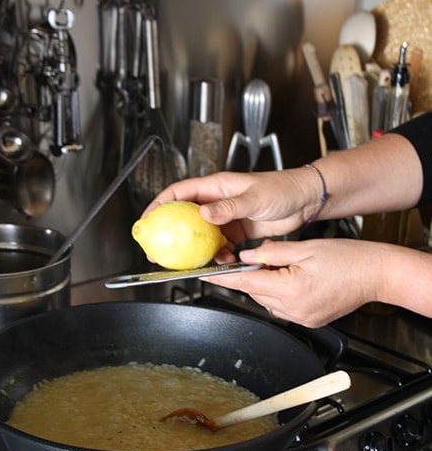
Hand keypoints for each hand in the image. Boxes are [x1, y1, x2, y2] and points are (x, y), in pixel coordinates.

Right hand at [144, 170, 318, 249]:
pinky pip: (220, 246)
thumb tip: (204, 214)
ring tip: (192, 263)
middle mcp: (218, 202)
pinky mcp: (238, 231)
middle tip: (159, 251)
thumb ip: (229, 207)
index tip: (146, 220)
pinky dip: (218, 255)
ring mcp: (227, 218)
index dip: (159, 205)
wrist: (304, 200)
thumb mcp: (254, 197)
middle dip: (170, 234)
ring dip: (196, 250)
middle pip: (185, 218)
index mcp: (216, 186)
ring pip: (202, 235)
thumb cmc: (281, 189)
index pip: (179, 193)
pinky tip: (221, 262)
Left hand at [201, 238, 384, 326]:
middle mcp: (293, 308)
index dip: (221, 278)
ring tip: (288, 267)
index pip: (245, 282)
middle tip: (261, 257)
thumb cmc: (349, 259)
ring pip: (267, 299)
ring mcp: (301, 318)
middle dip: (252, 274)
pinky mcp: (308, 321)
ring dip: (267, 283)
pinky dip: (280, 292)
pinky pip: (282, 306)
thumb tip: (247, 255)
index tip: (202, 275)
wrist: (376, 274)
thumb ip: (271, 252)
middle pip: (255, 290)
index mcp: (290, 288)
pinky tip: (295, 279)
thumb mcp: (305, 247)